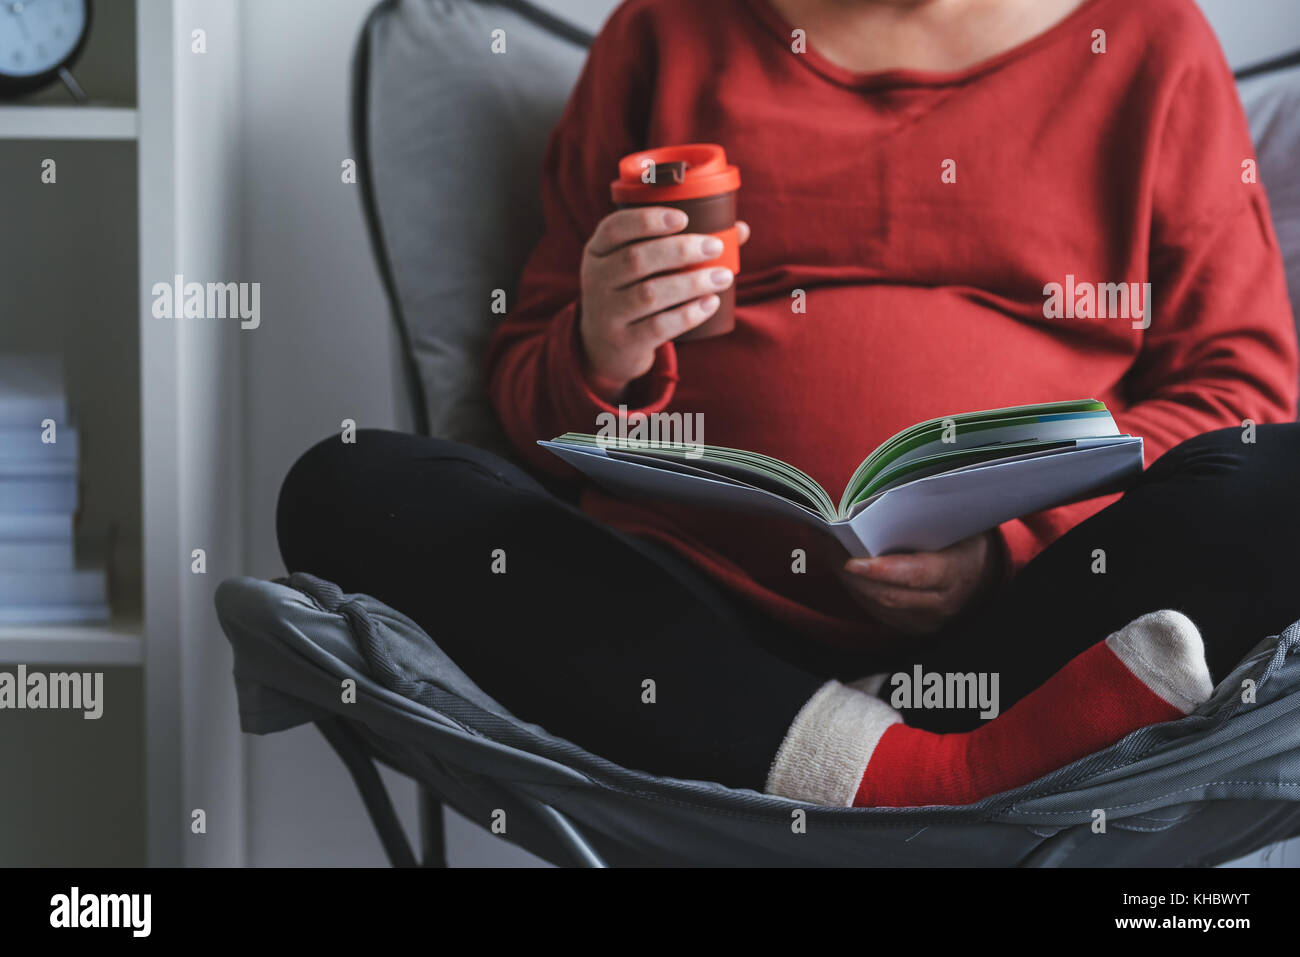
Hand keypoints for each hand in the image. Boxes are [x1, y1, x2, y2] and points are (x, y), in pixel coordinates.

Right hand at [578, 207, 749, 399]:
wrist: (603, 347)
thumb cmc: (632, 292)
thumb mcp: (638, 267)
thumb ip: (678, 243)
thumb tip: (739, 230)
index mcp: (598, 251)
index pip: (615, 228)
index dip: (648, 220)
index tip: (684, 218)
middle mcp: (596, 280)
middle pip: (636, 259)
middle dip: (680, 250)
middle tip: (716, 246)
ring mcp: (607, 313)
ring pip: (650, 294)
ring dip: (692, 283)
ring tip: (723, 276)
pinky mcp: (624, 342)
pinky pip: (659, 326)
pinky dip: (688, 314)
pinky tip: (711, 304)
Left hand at [836, 531, 1001, 635]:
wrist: (981, 572)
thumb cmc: (961, 537)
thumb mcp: (954, 521)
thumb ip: (923, 515)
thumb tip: (874, 504)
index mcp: (958, 571)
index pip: (917, 575)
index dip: (882, 570)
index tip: (852, 562)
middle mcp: (944, 603)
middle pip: (890, 594)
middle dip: (855, 575)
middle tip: (830, 548)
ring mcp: (928, 620)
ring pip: (879, 605)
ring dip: (852, 582)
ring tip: (832, 555)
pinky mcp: (912, 627)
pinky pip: (878, 612)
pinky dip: (859, 591)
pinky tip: (846, 572)